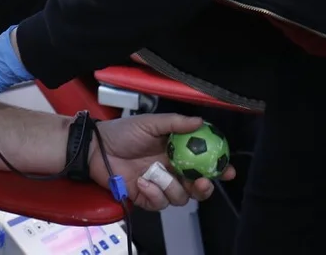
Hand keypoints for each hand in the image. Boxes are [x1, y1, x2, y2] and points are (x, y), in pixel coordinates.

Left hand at [88, 114, 235, 210]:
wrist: (96, 147)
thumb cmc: (122, 132)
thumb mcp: (150, 123)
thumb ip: (175, 123)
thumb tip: (200, 122)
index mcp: (176, 152)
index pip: (203, 163)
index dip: (218, 168)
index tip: (228, 170)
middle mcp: (171, 170)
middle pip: (197, 187)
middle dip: (204, 188)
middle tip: (202, 182)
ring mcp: (159, 185)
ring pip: (180, 197)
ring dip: (172, 188)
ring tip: (158, 174)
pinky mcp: (145, 197)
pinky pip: (159, 203)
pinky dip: (153, 194)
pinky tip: (142, 182)